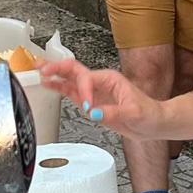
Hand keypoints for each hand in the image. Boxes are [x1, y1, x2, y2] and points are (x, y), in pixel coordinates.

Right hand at [39, 58, 163, 138]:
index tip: (88, 108)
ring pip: (70, 79)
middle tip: (43, 68)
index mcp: (110, 79)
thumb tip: (94, 112)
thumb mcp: (134, 113)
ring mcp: (94, 92)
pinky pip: (72, 93)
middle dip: (57, 68)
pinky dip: (59, 88)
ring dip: (54, 74)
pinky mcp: (91, 102)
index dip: (84, 92)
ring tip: (38, 71)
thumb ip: (113, 112)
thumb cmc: (148, 114)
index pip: (87, 79)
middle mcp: (100, 82)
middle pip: (74, 70)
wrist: (153, 124)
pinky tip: (48, 85)